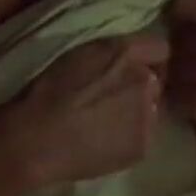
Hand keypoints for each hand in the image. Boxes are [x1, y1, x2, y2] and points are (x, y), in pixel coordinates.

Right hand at [5, 33, 168, 185]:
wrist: (36, 141)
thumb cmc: (47, 92)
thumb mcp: (76, 53)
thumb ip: (111, 49)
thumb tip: (129, 54)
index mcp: (126, 53)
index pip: (159, 48)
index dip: (145, 57)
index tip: (128, 66)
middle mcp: (145, 82)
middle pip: (156, 80)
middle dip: (140, 85)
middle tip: (111, 96)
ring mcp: (148, 117)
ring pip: (152, 109)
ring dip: (136, 110)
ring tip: (105, 121)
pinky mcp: (143, 147)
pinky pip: (144, 135)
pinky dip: (130, 136)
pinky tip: (104, 140)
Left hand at [163, 0, 195, 171]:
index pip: (189, 0)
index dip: (178, 12)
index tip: (178, 21)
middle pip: (176, 34)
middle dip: (178, 47)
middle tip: (189, 60)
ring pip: (171, 64)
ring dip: (176, 75)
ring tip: (192, 84)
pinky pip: (173, 92)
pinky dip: (178, 99)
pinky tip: (194, 104)